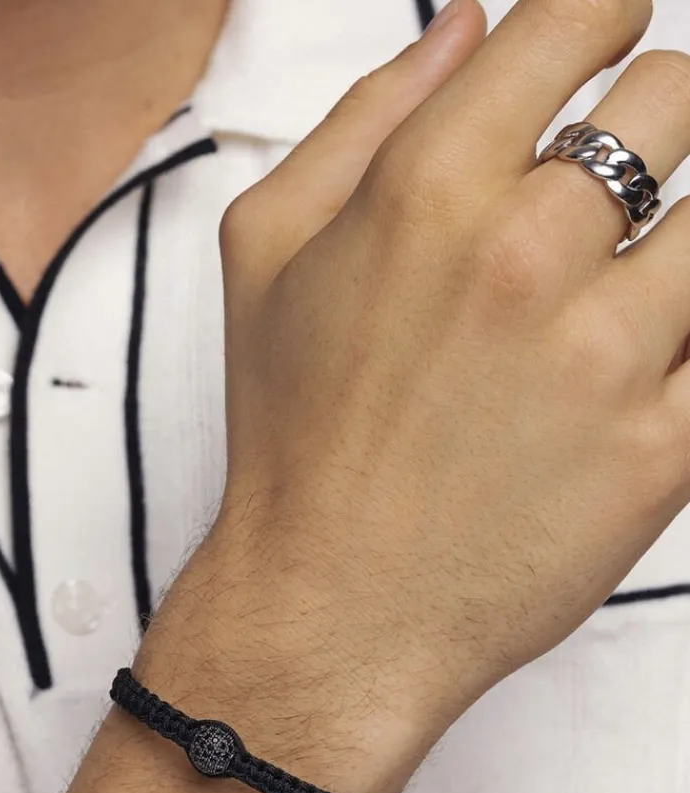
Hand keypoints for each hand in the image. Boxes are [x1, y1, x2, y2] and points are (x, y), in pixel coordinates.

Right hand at [207, 0, 689, 765]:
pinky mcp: (661, 452)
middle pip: (678, 99)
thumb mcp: (266, 257)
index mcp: (427, 193)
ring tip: (620, 291)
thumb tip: (468, 22)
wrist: (332, 613)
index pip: (580, 21)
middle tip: (611, 191)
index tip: (609, 40)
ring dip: (677, 242)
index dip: (606, 17)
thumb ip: (362, 118)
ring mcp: (606, 358)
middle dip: (651, 124)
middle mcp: (527, 257)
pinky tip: (643, 361)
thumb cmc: (296, 441)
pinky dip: (689, 341)